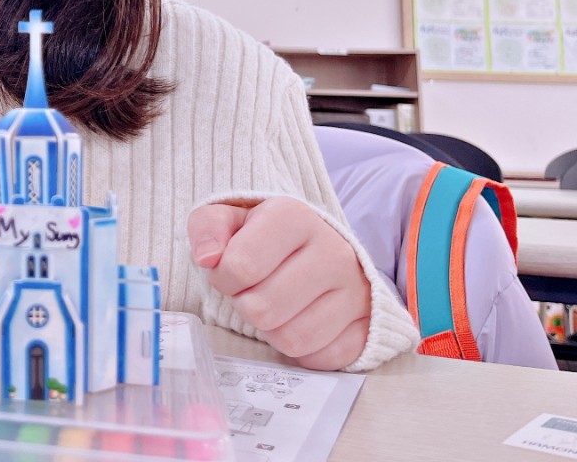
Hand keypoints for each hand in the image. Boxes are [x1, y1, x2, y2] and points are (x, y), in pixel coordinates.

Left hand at [187, 197, 371, 369]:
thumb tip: (207, 258)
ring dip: (271, 330)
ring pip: (292, 339)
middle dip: (246, 306)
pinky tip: (299, 323)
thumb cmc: (264, 236)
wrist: (316, 248)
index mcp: (294, 217)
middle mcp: (333, 251)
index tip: (230, 271)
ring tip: (274, 307)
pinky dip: (303, 351)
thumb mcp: (229, 218)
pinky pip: (323, 359)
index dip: (223, 277)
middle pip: (264, 309)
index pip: (241, 266)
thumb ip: (208, 227)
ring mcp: (356, 291)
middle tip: (252, 292)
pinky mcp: (368, 326)